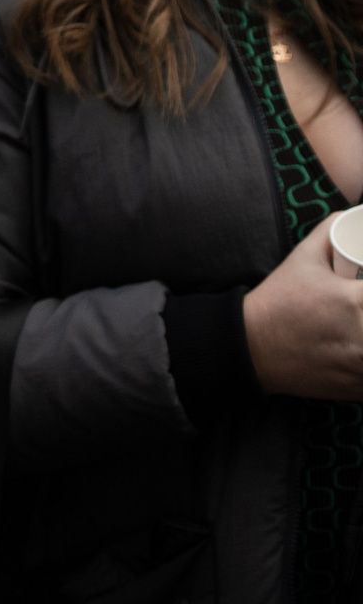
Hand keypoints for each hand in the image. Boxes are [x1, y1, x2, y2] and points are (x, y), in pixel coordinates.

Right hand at [244, 217, 362, 399]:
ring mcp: (361, 365)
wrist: (251, 347)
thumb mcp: (301, 258)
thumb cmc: (278, 301)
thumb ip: (330, 232)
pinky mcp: (358, 387)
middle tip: (361, 309)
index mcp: (356, 301)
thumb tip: (351, 216)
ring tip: (356, 329)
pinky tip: (353, 352)